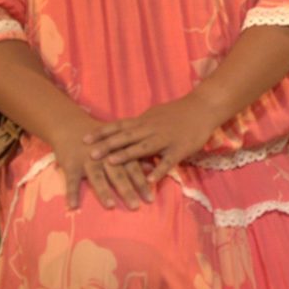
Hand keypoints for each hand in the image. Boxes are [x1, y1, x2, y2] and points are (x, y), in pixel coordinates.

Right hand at [41, 119, 151, 209]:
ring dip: (103, 191)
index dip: (142, 183)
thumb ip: (136, 157)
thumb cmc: (100, 139)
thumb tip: (153, 169)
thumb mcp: (119, 143)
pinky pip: (71, 181)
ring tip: (110, 206)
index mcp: (118, 152)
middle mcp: (104, 156)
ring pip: (97, 177)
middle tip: (135, 207)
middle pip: (117, 175)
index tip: (150, 199)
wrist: (70, 125)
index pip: (133, 169)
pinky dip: (71, 193)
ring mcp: (86, 160)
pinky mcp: (70, 164)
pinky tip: (73, 206)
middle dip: (127, 190)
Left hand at [85, 94, 220, 183]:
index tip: (84, 139)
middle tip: (90, 154)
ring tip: (111, 163)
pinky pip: (168, 161)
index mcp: (144, 122)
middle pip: (126, 137)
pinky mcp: (180, 149)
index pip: (119, 126)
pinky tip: (150, 180)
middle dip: (107, 146)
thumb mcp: (154, 115)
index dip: (102, 133)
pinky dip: (159, 170)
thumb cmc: (178, 112)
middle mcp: (151, 129)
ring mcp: (165, 139)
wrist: (204, 108)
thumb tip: (122, 130)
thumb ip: (139, 125)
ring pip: (143, 147)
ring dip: (127, 155)